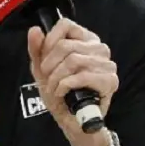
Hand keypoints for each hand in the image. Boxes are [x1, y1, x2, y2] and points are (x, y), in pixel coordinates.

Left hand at [28, 18, 118, 143]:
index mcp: (86, 40)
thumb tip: (34, 30)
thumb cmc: (60, 93)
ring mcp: (107, 64)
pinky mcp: (110, 81)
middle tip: (47, 79)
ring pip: (73, 60)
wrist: (71, 120)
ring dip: (56, 78)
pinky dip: (65, 86)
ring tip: (54, 88)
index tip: (44, 59)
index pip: (65, 25)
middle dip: (50, 65)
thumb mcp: (43, 70)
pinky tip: (62, 93)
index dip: (49, 41)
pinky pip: (82, 76)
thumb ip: (37, 49)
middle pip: (66, 45)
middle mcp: (99, 48)